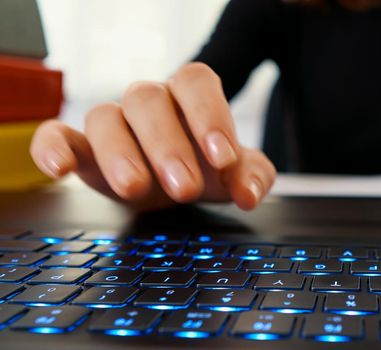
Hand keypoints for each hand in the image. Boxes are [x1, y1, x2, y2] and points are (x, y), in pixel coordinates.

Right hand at [30, 63, 275, 209]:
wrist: (180, 185)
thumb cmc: (208, 168)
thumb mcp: (238, 174)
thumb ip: (252, 176)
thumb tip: (249, 194)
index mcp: (190, 96)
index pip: (196, 82)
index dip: (209, 115)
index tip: (223, 158)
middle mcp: (149, 101)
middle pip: (148, 99)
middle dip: (167, 145)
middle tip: (186, 188)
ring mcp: (113, 122)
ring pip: (104, 117)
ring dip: (120, 154)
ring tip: (136, 189)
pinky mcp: (81, 147)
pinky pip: (56, 135)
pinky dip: (51, 148)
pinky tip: (60, 170)